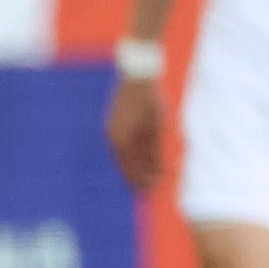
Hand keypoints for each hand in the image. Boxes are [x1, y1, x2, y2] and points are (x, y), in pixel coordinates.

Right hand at [105, 74, 164, 191]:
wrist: (138, 74)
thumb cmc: (151, 100)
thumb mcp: (158, 127)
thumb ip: (155, 150)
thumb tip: (157, 171)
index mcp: (121, 141)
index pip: (131, 170)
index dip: (142, 183)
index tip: (152, 193)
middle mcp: (112, 139)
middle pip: (124, 166)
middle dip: (137, 178)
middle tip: (149, 191)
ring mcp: (111, 130)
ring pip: (122, 157)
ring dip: (134, 167)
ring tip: (147, 176)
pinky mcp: (113, 124)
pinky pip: (121, 146)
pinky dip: (131, 154)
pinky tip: (140, 158)